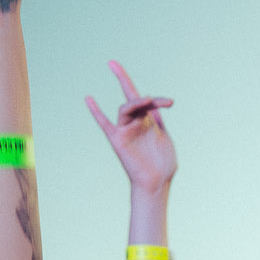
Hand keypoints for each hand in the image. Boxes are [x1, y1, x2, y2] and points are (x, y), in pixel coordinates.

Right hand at [85, 61, 175, 193]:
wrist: (157, 182)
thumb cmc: (162, 164)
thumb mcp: (163, 136)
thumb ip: (156, 119)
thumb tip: (151, 99)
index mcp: (147, 121)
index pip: (146, 101)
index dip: (157, 99)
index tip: (171, 103)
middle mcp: (134, 123)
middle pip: (133, 99)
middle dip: (129, 84)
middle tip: (128, 77)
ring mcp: (125, 130)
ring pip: (126, 108)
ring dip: (136, 102)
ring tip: (148, 100)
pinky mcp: (117, 140)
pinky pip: (104, 124)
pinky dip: (96, 112)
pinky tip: (88, 98)